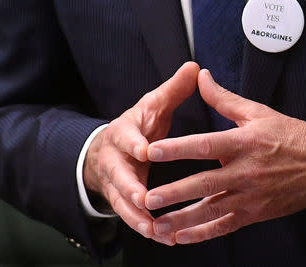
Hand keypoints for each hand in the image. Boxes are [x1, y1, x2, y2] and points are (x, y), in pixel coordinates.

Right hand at [83, 62, 199, 244]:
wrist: (110, 148)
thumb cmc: (138, 126)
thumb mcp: (153, 105)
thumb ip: (173, 90)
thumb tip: (195, 68)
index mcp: (124, 132)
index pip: (126, 136)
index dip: (134, 143)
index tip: (145, 150)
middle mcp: (116, 159)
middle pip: (119, 174)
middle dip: (131, 187)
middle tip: (145, 199)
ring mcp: (116, 182)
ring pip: (123, 202)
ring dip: (139, 217)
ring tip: (157, 229)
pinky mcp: (122, 201)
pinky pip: (132, 217)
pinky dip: (146, 228)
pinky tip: (165, 238)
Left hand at [144, 69, 305, 243]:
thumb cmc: (290, 135)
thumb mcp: (258, 112)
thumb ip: (224, 98)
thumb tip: (201, 77)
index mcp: (244, 143)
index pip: (205, 146)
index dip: (177, 149)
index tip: (153, 152)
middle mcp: (246, 171)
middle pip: (205, 183)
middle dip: (174, 192)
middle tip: (147, 198)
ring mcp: (251, 196)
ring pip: (212, 210)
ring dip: (183, 220)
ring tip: (157, 226)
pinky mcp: (256, 213)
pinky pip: (226, 225)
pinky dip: (203, 234)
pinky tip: (183, 237)